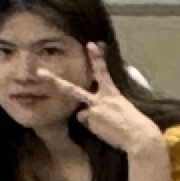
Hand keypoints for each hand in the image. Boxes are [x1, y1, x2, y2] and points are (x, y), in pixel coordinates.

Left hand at [40, 45, 164, 158]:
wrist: (140, 136)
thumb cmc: (134, 124)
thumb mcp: (121, 109)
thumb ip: (104, 105)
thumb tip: (88, 111)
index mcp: (113, 93)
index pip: (103, 72)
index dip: (96, 58)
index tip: (91, 44)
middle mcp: (101, 98)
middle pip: (72, 90)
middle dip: (54, 82)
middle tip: (39, 73)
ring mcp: (94, 108)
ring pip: (83, 114)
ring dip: (93, 120)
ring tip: (110, 125)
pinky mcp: (91, 119)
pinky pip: (88, 124)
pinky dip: (95, 128)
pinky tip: (107, 131)